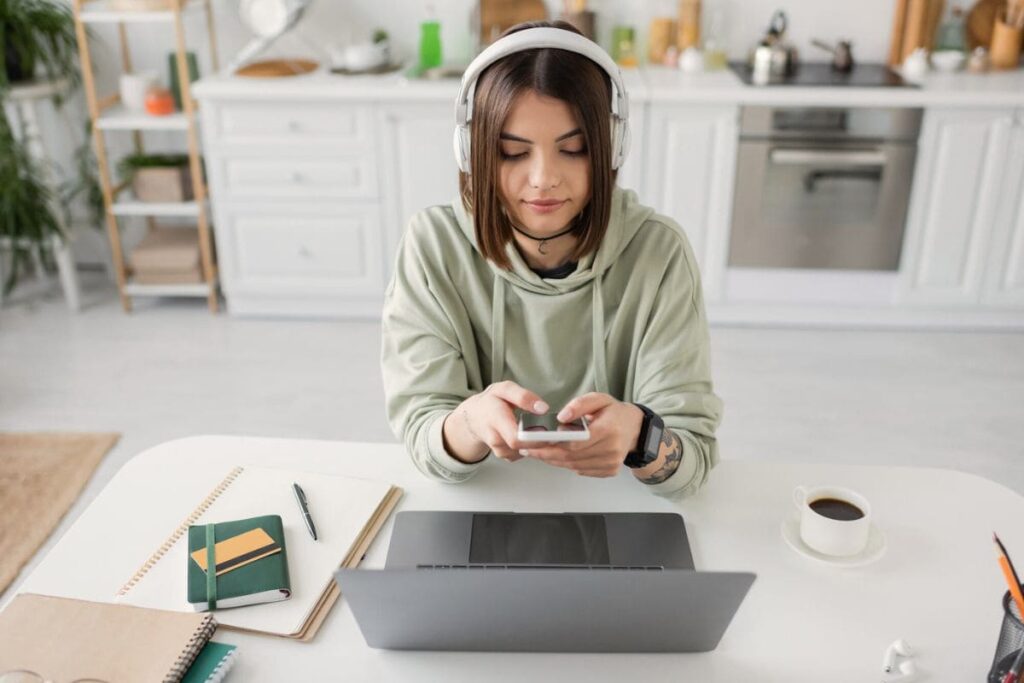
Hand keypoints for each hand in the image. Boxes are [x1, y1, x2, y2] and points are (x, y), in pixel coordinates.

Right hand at [449, 381, 548, 462]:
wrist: (474, 417)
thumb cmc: (491, 401)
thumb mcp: (504, 390)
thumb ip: (523, 397)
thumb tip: (542, 409)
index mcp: (496, 419)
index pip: (515, 438)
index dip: (534, 438)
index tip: (550, 432)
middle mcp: (495, 438)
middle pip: (522, 447)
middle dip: (541, 441)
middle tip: (553, 431)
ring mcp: (499, 449)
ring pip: (525, 452)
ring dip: (537, 443)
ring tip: (542, 430)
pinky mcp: (505, 455)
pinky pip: (523, 454)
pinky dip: (531, 446)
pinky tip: (532, 435)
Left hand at [522, 393, 643, 476]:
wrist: (635, 428)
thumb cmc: (614, 412)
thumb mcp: (599, 399)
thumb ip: (579, 405)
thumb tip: (562, 417)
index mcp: (608, 429)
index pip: (574, 442)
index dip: (551, 444)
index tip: (533, 443)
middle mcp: (611, 449)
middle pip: (571, 457)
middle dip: (546, 454)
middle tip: (528, 449)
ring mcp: (611, 463)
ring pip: (574, 466)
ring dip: (554, 461)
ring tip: (538, 452)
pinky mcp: (609, 470)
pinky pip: (582, 470)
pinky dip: (567, 464)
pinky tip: (556, 457)